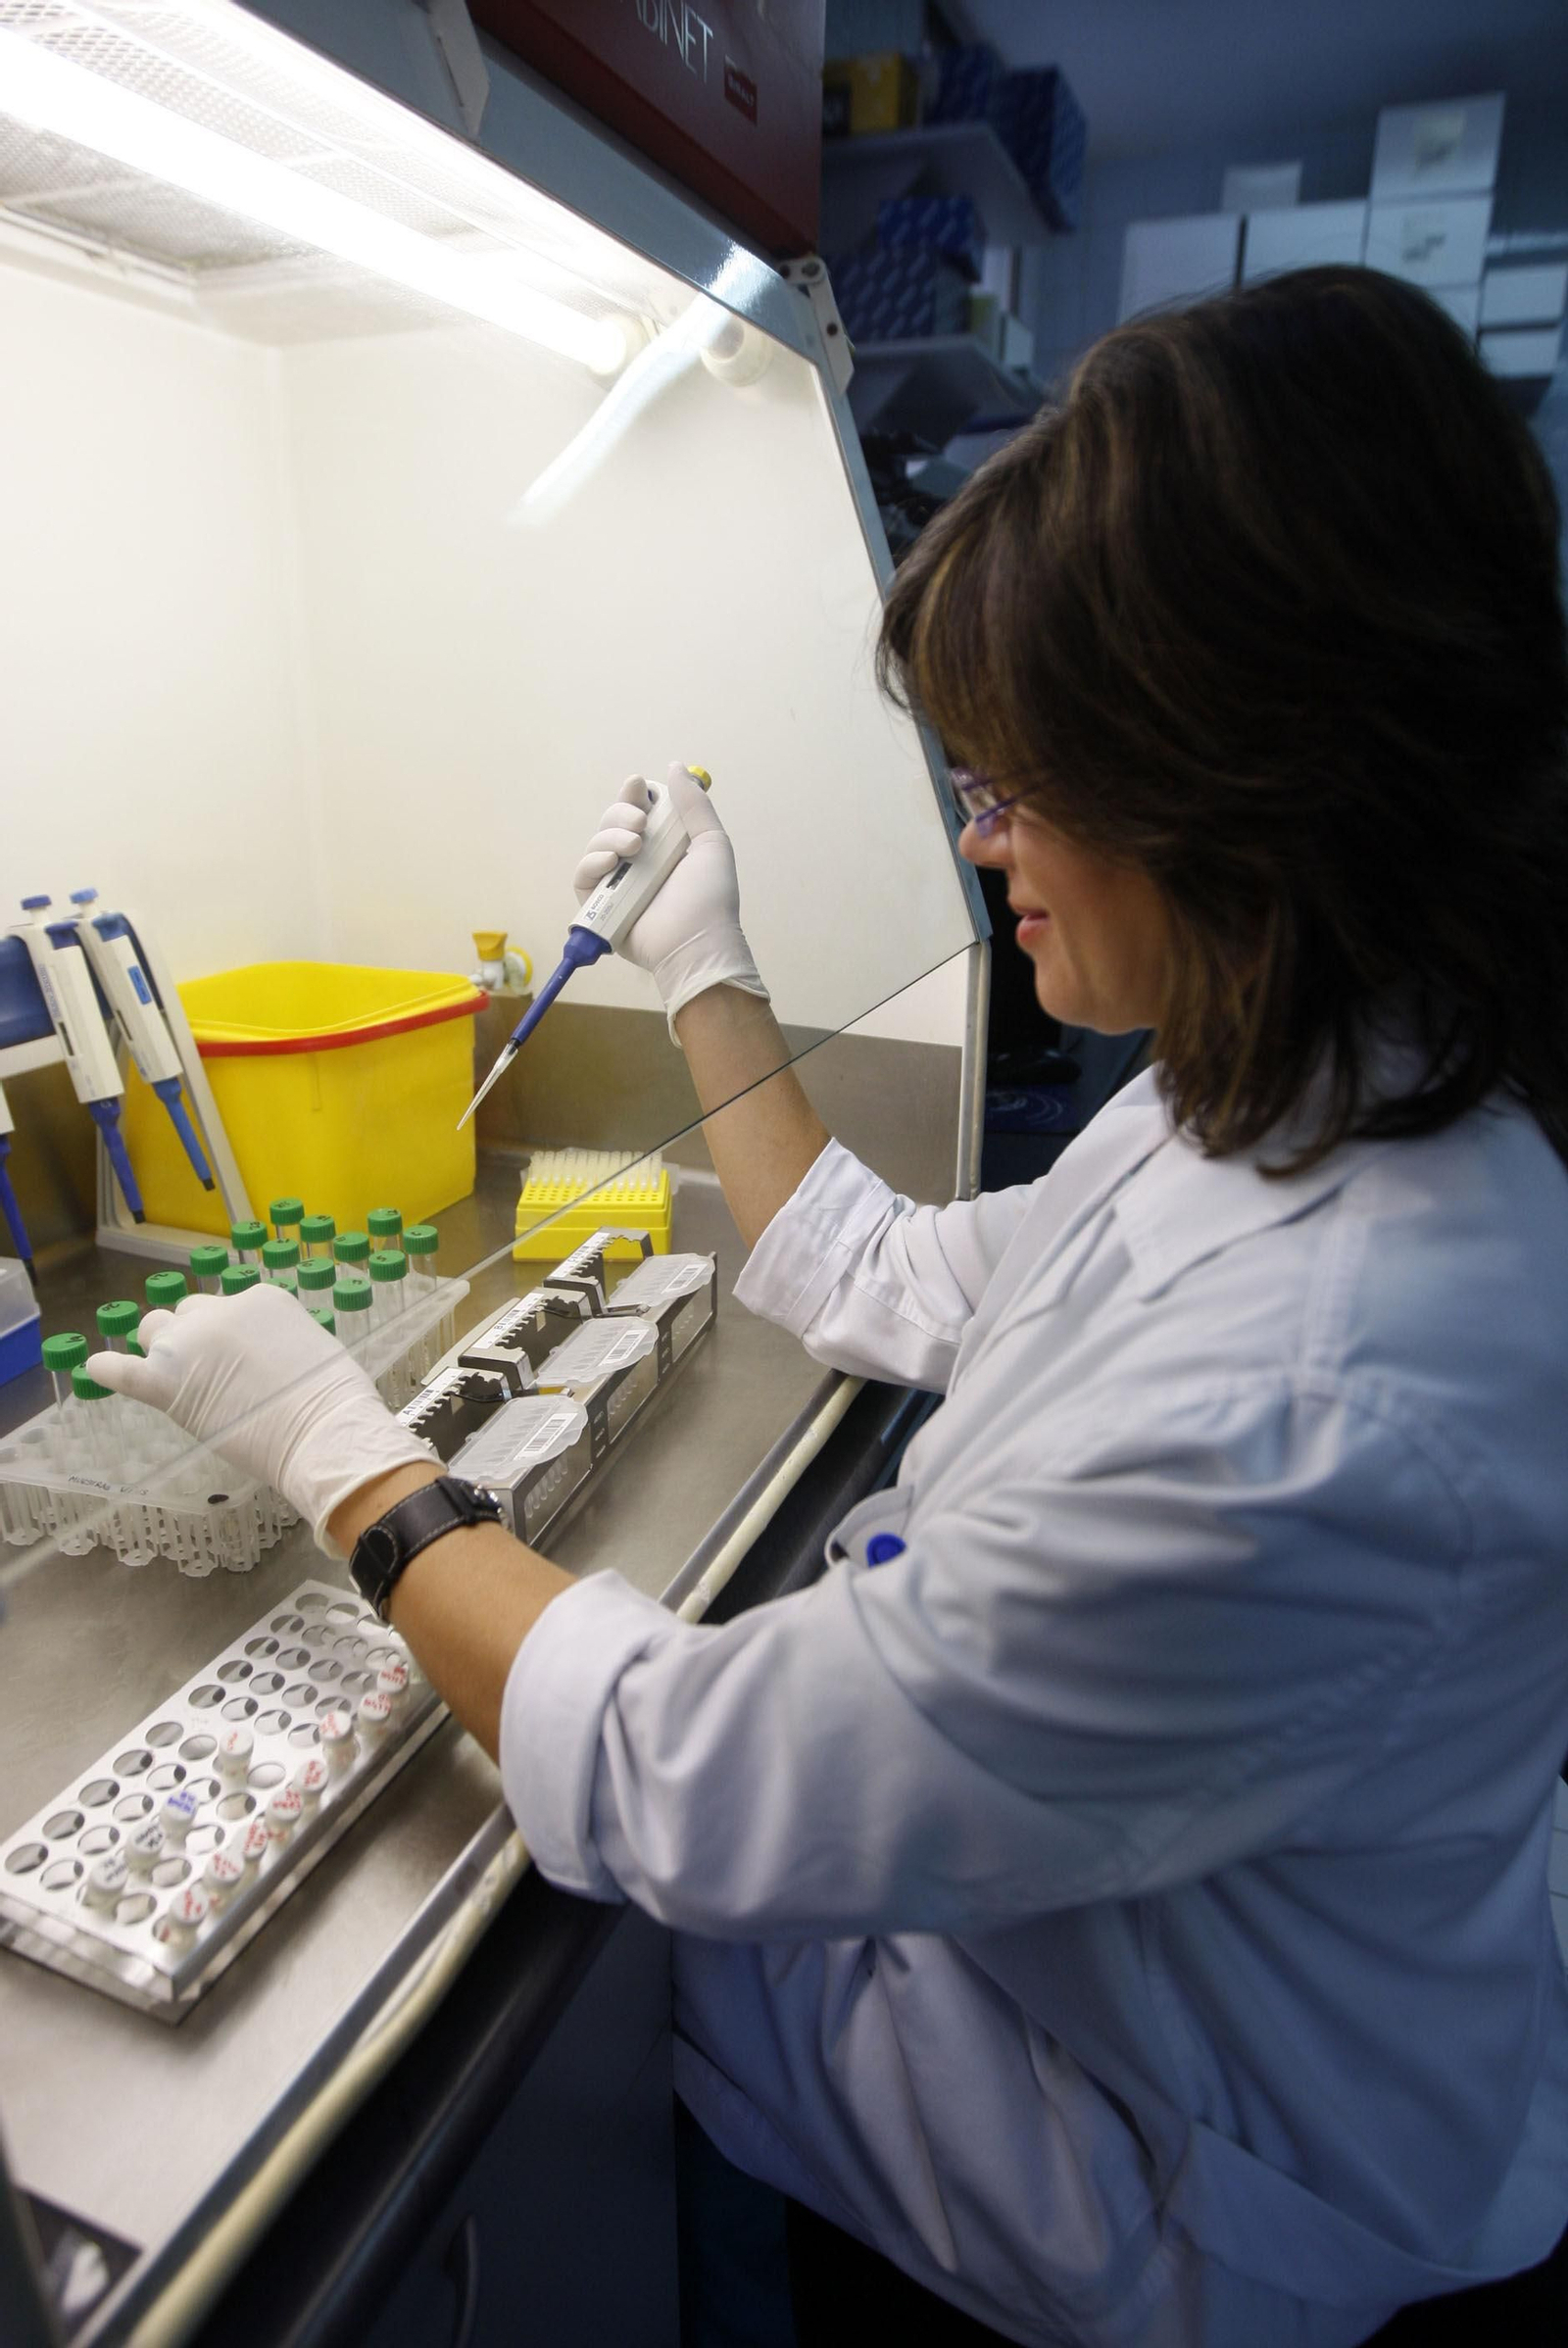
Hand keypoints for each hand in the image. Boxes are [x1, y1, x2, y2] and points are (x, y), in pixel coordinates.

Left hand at [86, 1285, 435, 1551]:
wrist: (323, 1429)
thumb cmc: (333, 1398)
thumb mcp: (311, 1345)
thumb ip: (276, 1339)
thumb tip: (260, 1356)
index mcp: (259, 1298)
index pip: (226, 1309)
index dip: (228, 1339)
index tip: (240, 1363)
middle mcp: (218, 1312)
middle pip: (185, 1316)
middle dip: (193, 1340)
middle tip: (212, 1376)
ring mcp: (188, 1345)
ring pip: (153, 1332)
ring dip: (161, 1352)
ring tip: (176, 1381)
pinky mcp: (166, 1383)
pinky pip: (123, 1370)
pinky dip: (108, 1369)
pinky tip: (98, 1368)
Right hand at [573, 762, 767, 1033]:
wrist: (696, 943)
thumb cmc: (709, 897)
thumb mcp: (711, 843)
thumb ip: (694, 805)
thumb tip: (674, 766)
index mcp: (664, 844)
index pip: (639, 809)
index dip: (634, 794)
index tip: (638, 786)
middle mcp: (639, 860)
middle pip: (613, 821)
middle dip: (622, 813)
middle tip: (642, 825)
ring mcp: (617, 882)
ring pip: (596, 843)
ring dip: (611, 836)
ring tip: (634, 849)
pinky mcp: (599, 905)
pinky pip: (583, 874)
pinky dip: (592, 861)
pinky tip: (611, 863)